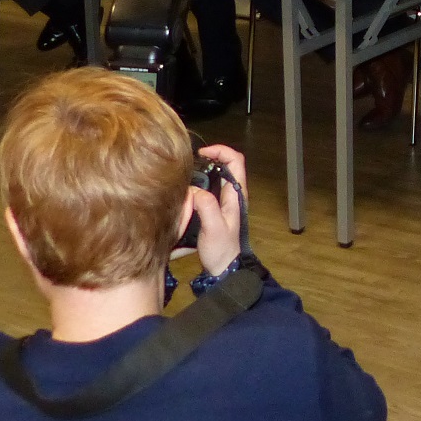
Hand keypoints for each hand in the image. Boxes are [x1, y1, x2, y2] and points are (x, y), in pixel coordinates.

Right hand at [189, 143, 248, 276]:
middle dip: (208, 158)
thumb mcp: (214, 227)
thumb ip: (207, 207)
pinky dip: (196, 184)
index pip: (236, 161)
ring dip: (201, 171)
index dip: (221, 151)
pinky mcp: (214, 209)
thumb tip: (194, 190)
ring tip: (183, 174)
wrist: (222, 269)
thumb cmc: (221, 250)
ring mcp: (223, 202)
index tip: (202, 153)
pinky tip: (183, 190)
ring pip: (214, 176)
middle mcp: (232, 194)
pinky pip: (206, 189)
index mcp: (236, 194)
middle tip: (188, 162)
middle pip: (224, 165)